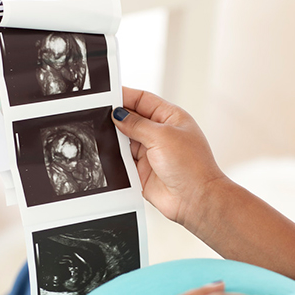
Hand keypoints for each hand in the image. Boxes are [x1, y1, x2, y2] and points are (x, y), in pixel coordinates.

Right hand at [112, 87, 226, 234]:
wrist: (195, 200)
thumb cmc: (192, 167)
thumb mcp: (162, 136)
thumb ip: (137, 125)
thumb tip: (118, 115)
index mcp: (170, 117)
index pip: (143, 100)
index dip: (125, 96)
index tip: (107, 95)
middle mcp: (160, 133)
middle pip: (131, 119)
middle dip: (116, 118)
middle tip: (99, 116)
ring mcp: (151, 152)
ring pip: (125, 139)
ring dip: (116, 139)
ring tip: (105, 136)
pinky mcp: (142, 170)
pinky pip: (123, 159)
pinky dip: (115, 157)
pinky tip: (110, 155)